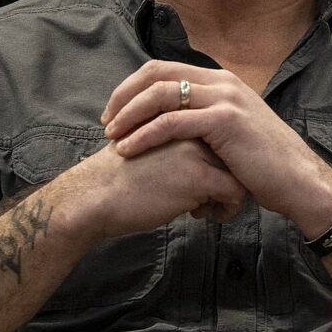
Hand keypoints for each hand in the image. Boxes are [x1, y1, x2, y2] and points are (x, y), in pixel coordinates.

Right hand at [48, 135, 248, 242]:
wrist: (93, 197)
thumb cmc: (116, 177)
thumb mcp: (146, 144)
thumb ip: (172, 142)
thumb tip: (198, 159)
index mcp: (178, 115)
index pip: (219, 134)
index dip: (219, 160)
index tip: (207, 181)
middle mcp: (191, 128)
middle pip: (232, 152)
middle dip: (226, 177)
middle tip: (211, 198)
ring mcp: (197, 151)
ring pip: (238, 172)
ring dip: (228, 195)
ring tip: (208, 208)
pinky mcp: (199, 177)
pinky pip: (235, 193)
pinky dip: (228, 209)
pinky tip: (205, 216)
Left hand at [100, 62, 331, 233]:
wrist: (298, 181)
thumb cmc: (266, 166)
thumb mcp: (234, 133)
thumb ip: (209, 121)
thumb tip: (180, 127)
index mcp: (221, 81)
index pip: (165, 69)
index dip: (133, 88)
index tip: (115, 113)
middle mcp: (222, 82)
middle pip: (156, 74)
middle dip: (123, 97)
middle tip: (106, 123)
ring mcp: (225, 99)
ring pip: (160, 94)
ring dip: (129, 115)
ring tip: (112, 137)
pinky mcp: (225, 121)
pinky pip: (172, 122)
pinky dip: (144, 134)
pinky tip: (129, 149)